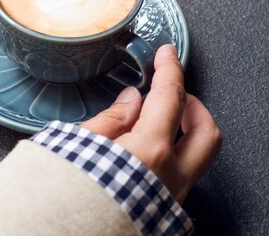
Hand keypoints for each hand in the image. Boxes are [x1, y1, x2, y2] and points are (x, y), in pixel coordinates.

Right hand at [82, 44, 221, 202]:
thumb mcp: (77, 145)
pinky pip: (180, 177)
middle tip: (171, 94)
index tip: (166, 54)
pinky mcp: (162, 214)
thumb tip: (131, 101)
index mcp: (149, 152)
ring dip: (186, 132)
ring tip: (158, 122)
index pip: (171, 97)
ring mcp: (169, 199)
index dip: (170, 68)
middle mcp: (169, 177)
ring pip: (199, 158)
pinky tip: (145, 152)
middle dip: (194, 105)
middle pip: (207, 131)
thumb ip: (111, 120)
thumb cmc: (60, 197)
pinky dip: (172, 156)